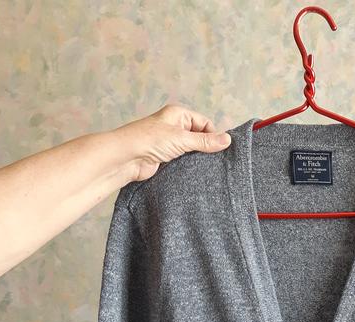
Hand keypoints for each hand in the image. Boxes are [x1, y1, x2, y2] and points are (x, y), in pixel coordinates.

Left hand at [114, 103, 231, 182]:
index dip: (213, 135)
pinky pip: (183, 161)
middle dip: (206, 148)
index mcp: (178, 115)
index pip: (204, 123)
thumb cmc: (149, 140)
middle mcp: (174, 126)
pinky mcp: (166, 158)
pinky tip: (196, 173)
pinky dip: (189, 166)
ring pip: (192, 150)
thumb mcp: (181, 138)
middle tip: (216, 161)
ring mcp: (170, 143)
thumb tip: (228, 140)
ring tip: (207, 169)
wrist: (126, 158)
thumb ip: (205, 141)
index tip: (221, 150)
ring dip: (197, 159)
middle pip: (199, 137)